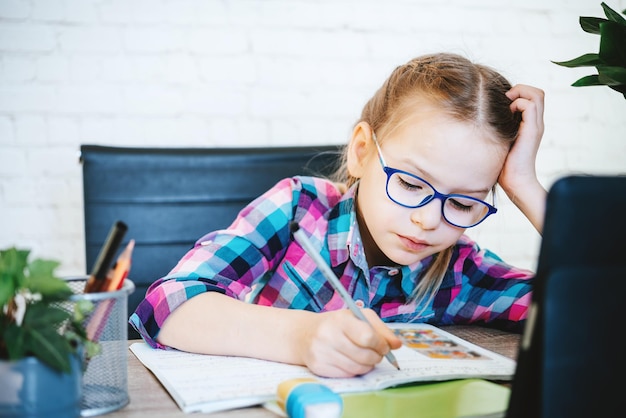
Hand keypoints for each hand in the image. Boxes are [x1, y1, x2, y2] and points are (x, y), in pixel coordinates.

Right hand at [297, 308, 401, 377]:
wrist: (305, 334)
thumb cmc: (338, 324)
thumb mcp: (359, 317)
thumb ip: (380, 329)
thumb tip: (397, 344)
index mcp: (340, 319)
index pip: (368, 337)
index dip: (381, 344)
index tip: (384, 346)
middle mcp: (328, 335)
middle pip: (365, 356)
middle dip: (377, 357)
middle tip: (377, 353)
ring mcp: (321, 353)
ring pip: (358, 368)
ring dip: (368, 365)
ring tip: (366, 357)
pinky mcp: (318, 367)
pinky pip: (347, 375)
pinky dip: (355, 370)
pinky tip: (352, 361)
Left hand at [499, 84, 547, 232]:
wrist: (515, 181)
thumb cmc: (503, 166)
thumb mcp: (500, 141)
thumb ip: (498, 129)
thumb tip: (482, 119)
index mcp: (530, 124)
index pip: (532, 97)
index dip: (519, 93)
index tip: (502, 102)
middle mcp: (536, 123)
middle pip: (538, 92)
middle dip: (520, 89)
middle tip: (505, 100)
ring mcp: (536, 126)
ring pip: (537, 94)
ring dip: (520, 93)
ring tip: (507, 105)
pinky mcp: (532, 130)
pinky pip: (530, 105)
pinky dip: (518, 103)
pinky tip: (507, 114)